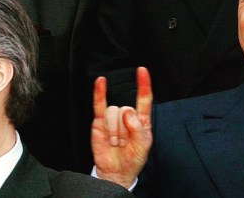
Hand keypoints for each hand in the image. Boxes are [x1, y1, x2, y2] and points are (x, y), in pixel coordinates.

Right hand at [92, 67, 152, 188]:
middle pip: (125, 109)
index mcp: (141, 119)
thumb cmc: (132, 159)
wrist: (115, 172)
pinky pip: (99, 104)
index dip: (143, 84)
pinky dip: (99, 92)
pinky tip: (100, 81)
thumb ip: (137, 128)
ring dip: (113, 130)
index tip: (142, 70)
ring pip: (112, 112)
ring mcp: (113, 118)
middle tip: (123, 144)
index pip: (144, 98)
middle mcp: (127, 115)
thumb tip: (127, 112)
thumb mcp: (142, 146)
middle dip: (123, 129)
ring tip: (114, 143)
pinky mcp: (99, 121)